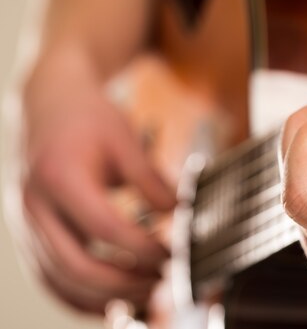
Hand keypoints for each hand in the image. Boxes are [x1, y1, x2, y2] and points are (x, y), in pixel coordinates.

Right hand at [16, 49, 175, 312]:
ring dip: (105, 296)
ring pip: (60, 280)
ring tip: (146, 292)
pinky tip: (113, 298)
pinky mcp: (29, 234)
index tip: (172, 255)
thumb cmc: (89, 119)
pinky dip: (81, 296)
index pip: (104, 227)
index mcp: (61, 176)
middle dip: (125, 282)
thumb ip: (152, 180)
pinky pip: (50, 278)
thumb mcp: (127, 141)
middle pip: (77, 265)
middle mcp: (35, 205)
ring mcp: (26, 223)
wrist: (51, 105)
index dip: (142, 248)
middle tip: (162, 282)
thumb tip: (181, 214)